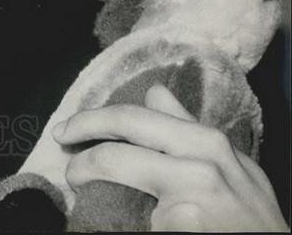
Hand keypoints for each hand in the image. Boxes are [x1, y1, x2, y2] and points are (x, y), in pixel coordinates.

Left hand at [54, 84, 287, 230]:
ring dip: (87, 179)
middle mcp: (199, 165)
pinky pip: (130, 219)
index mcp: (207, 141)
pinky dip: (112, 219)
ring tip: (79, 185)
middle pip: (116, 149)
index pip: (135, 119)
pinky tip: (112, 218)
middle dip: (79, 149)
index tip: (70, 128)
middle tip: (60, 150)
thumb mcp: (232, 164)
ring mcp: (189, 200)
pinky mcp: (180, 228)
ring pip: (116, 178)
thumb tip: (154, 90)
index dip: (94, 121)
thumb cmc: (250, 216)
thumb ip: (187, 126)